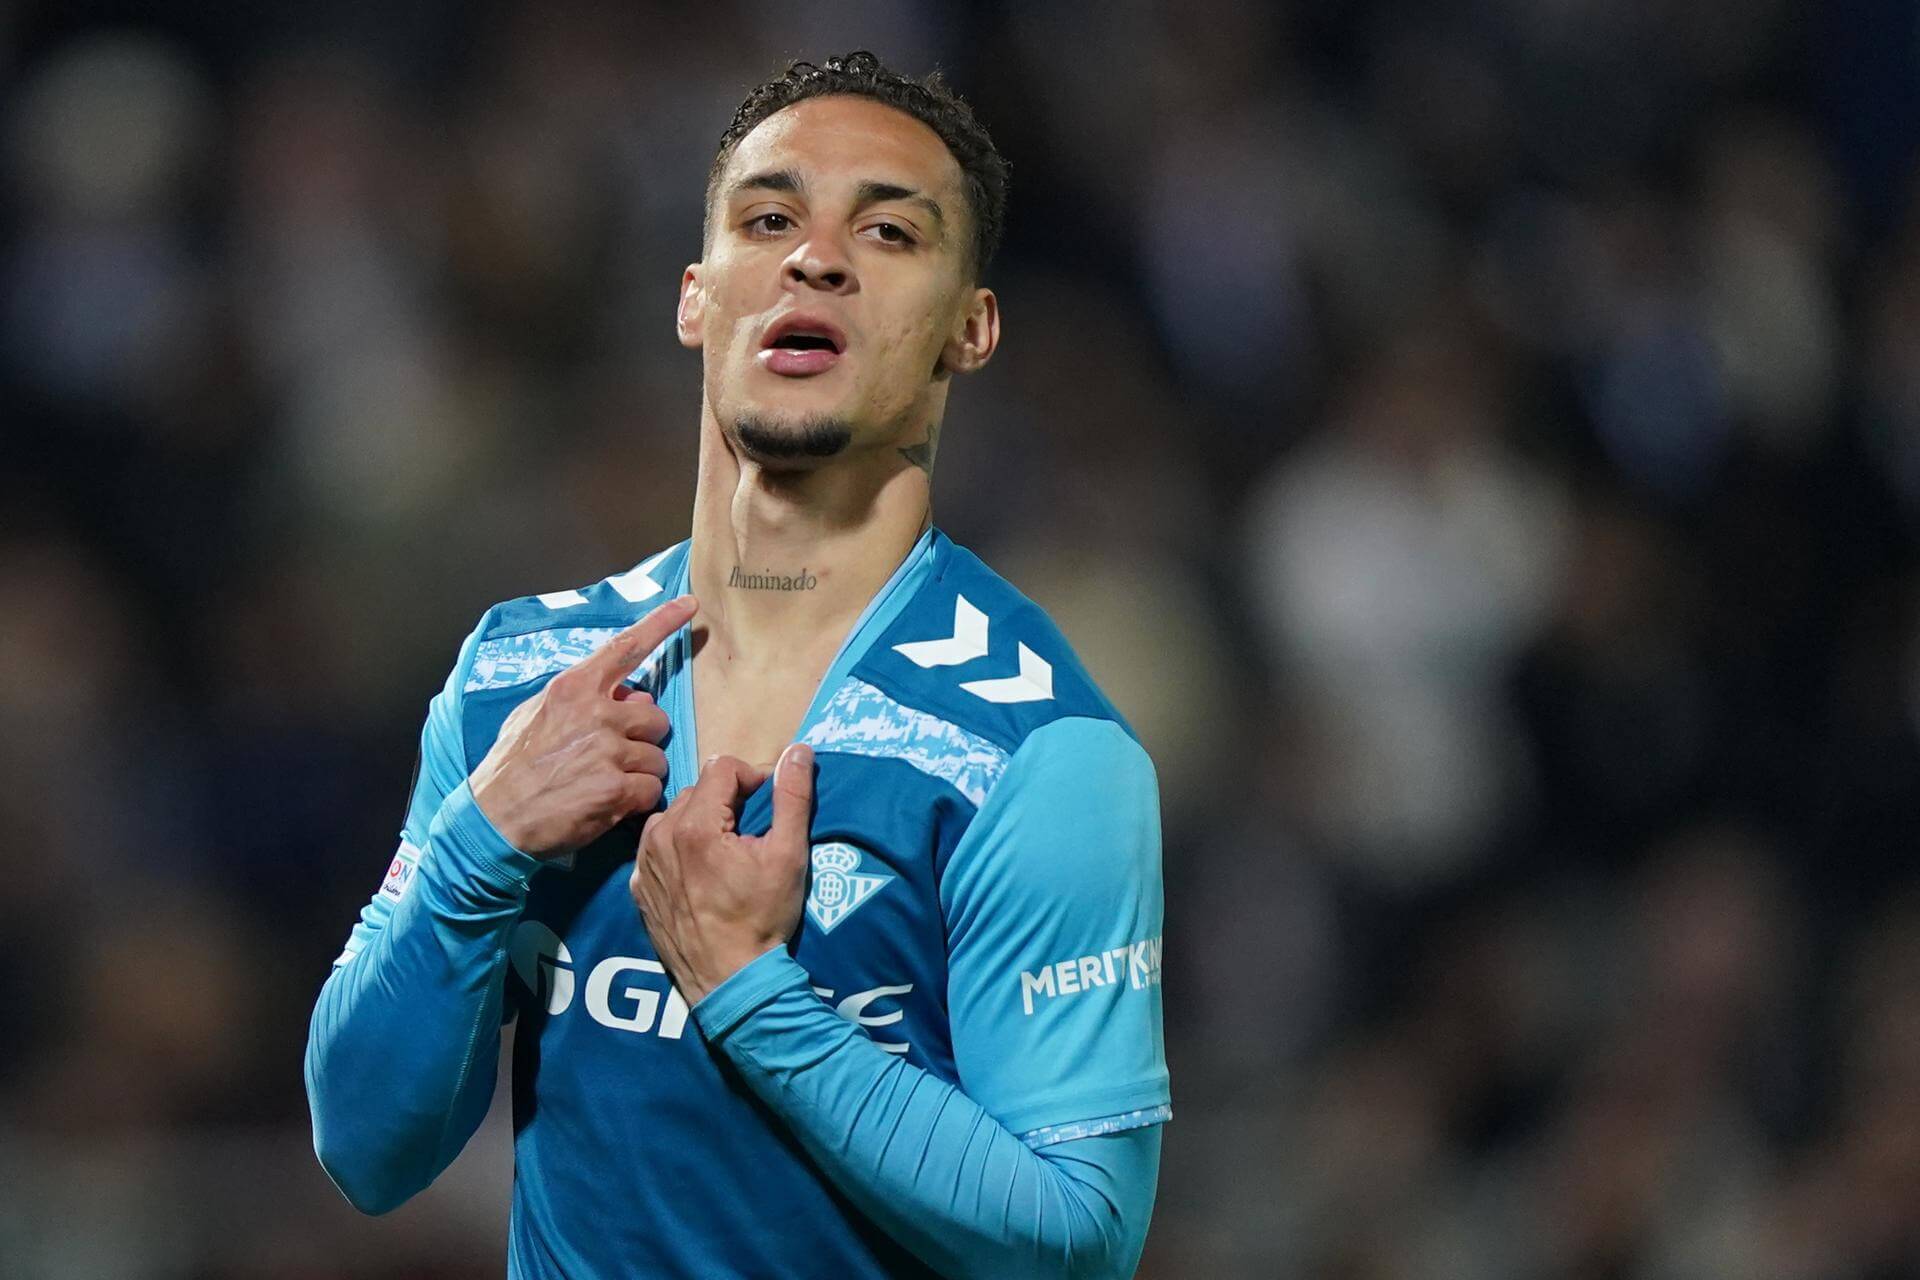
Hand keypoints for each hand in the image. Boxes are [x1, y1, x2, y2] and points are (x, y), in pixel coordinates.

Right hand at [470, 595, 695, 858]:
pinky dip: (637, 802)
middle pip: (656, 718)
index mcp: (572, 688)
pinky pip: (652, 790)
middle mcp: (594, 713)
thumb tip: (632, 696)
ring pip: (657, 757)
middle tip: (614, 758)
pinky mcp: (616, 789)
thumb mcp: (534, 716)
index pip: (625, 647)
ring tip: (605, 785)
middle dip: (643, 739)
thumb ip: (581, 700)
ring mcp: (607, 751)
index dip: (662, 623)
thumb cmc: (512, 768)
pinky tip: (608, 805)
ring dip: (640, 774)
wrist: (492, 820)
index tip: (689, 604)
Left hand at [629, 744, 813, 1004]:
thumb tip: (798, 750)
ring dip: (701, 820)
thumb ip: (793, 797)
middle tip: (753, 830)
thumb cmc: (763, 918)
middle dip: (728, 799)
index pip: (721, 766)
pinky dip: (678, 848)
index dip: (752, 776)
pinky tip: (701, 871)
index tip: (769, 801)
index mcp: (696, 824)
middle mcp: (660, 836)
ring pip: (673, 815)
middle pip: (698, 789)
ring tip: (726, 849)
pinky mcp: (637, 886)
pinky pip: (655, 847)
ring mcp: (643, 863)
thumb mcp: (789, 855)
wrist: (730, 981)